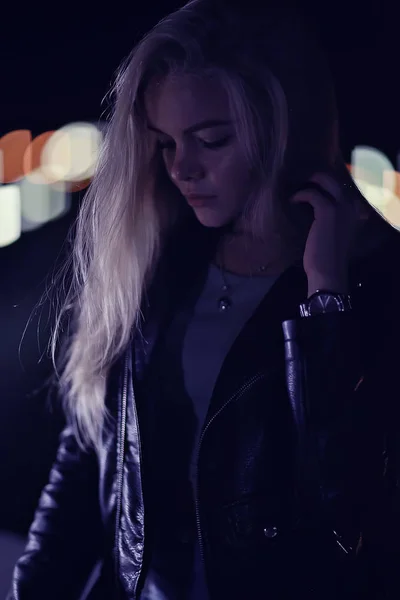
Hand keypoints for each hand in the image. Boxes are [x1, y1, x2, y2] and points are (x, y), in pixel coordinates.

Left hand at [290, 170, 368, 296]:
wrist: (328, 271)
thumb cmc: (328, 256)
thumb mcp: (334, 233)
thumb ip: (331, 218)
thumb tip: (315, 205)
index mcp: (356, 211)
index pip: (342, 188)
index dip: (326, 183)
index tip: (311, 185)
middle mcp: (352, 205)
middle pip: (334, 180)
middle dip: (318, 177)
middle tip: (302, 182)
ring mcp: (342, 206)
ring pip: (325, 182)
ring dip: (309, 183)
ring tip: (296, 189)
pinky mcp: (327, 210)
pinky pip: (312, 193)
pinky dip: (300, 194)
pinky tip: (292, 200)